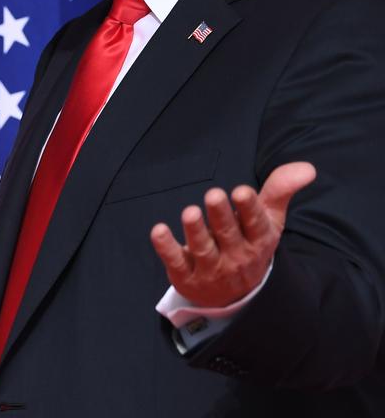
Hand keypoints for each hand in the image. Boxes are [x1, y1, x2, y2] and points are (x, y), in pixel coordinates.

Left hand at [149, 161, 315, 307]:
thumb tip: (306, 168)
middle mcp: (236, 256)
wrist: (236, 296)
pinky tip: (158, 231)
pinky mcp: (187, 276)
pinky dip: (167, 248)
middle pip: (228, 235)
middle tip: (213, 194)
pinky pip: (176, 262)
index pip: (256, 224)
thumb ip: (280, 191)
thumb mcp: (268, 220)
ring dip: (195, 231)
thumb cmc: (250, 244)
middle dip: (220, 215)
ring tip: (190, 212)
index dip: (249, 209)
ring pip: (203, 249)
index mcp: (258, 240)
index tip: (241, 191)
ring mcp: (211, 269)